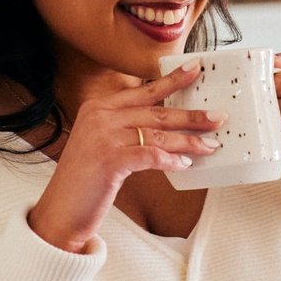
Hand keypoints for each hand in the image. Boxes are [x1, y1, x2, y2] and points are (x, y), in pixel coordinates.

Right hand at [27, 58, 224, 251]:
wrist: (61, 211)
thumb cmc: (85, 181)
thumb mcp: (101, 144)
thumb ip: (126, 130)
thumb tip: (168, 127)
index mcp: (98, 107)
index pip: (143, 90)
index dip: (172, 80)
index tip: (196, 69)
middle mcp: (100, 116)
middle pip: (156, 110)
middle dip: (192, 114)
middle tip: (219, 116)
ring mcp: (103, 137)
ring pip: (158, 133)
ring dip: (189, 140)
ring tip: (211, 144)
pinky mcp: (110, 161)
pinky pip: (151, 155)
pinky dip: (170, 160)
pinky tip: (185, 165)